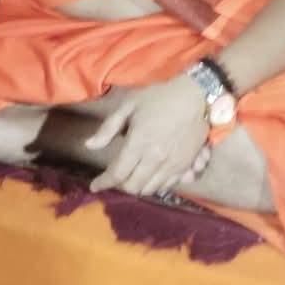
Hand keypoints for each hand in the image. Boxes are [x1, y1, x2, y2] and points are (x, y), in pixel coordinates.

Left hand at [87, 76, 212, 199]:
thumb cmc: (159, 97)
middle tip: (115, 177)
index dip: (103, 183)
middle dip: (120, 185)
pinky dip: (157, 185)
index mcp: (139, 144)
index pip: (117, 174)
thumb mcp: (128, 106)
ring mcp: (174, 165)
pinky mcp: (187, 165)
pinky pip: (169, 186)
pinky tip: (151, 176)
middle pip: (134, 186)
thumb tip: (89, 146)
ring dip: (139, 187)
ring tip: (132, 176)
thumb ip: (108, 128)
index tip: (94, 186)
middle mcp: (156, 159)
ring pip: (151, 189)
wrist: (196, 95)